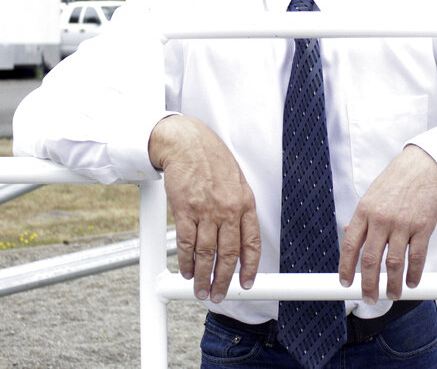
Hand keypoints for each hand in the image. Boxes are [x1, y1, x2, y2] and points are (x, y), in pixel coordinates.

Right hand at [148, 115, 260, 302]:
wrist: (188, 143)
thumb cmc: (212, 160)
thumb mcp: (237, 182)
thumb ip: (239, 209)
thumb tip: (240, 237)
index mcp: (245, 203)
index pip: (252, 243)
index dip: (250, 268)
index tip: (247, 283)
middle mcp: (228, 209)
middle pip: (228, 255)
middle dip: (223, 280)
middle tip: (219, 294)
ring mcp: (206, 211)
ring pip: (206, 254)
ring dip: (203, 276)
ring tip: (201, 289)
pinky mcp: (184, 210)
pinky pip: (185, 243)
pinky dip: (186, 261)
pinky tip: (186, 270)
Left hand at [338, 144, 436, 303]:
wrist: (424, 166)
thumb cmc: (397, 180)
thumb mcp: (371, 195)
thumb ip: (361, 218)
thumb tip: (348, 234)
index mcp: (364, 211)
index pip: (350, 246)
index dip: (346, 269)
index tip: (345, 283)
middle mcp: (381, 219)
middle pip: (370, 260)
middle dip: (368, 284)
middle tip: (369, 297)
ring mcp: (403, 224)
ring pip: (394, 263)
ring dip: (391, 284)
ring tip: (391, 295)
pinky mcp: (423, 227)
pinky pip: (417, 257)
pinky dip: (414, 274)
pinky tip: (411, 282)